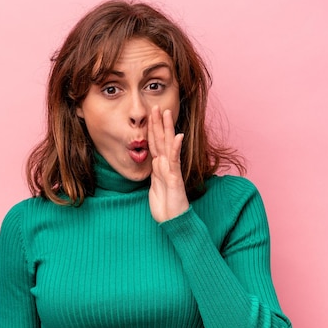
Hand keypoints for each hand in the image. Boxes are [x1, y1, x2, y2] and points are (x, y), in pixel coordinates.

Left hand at [147, 105, 189, 222]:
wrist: (173, 220)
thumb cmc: (165, 206)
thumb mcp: (155, 187)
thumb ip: (156, 174)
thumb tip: (155, 162)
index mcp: (160, 167)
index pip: (155, 144)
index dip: (152, 130)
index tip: (150, 116)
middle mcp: (166, 166)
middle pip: (161, 141)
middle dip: (159, 124)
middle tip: (156, 107)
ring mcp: (172, 171)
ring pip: (168, 146)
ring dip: (167, 129)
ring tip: (166, 114)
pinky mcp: (175, 179)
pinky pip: (175, 161)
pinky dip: (176, 148)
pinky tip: (178, 136)